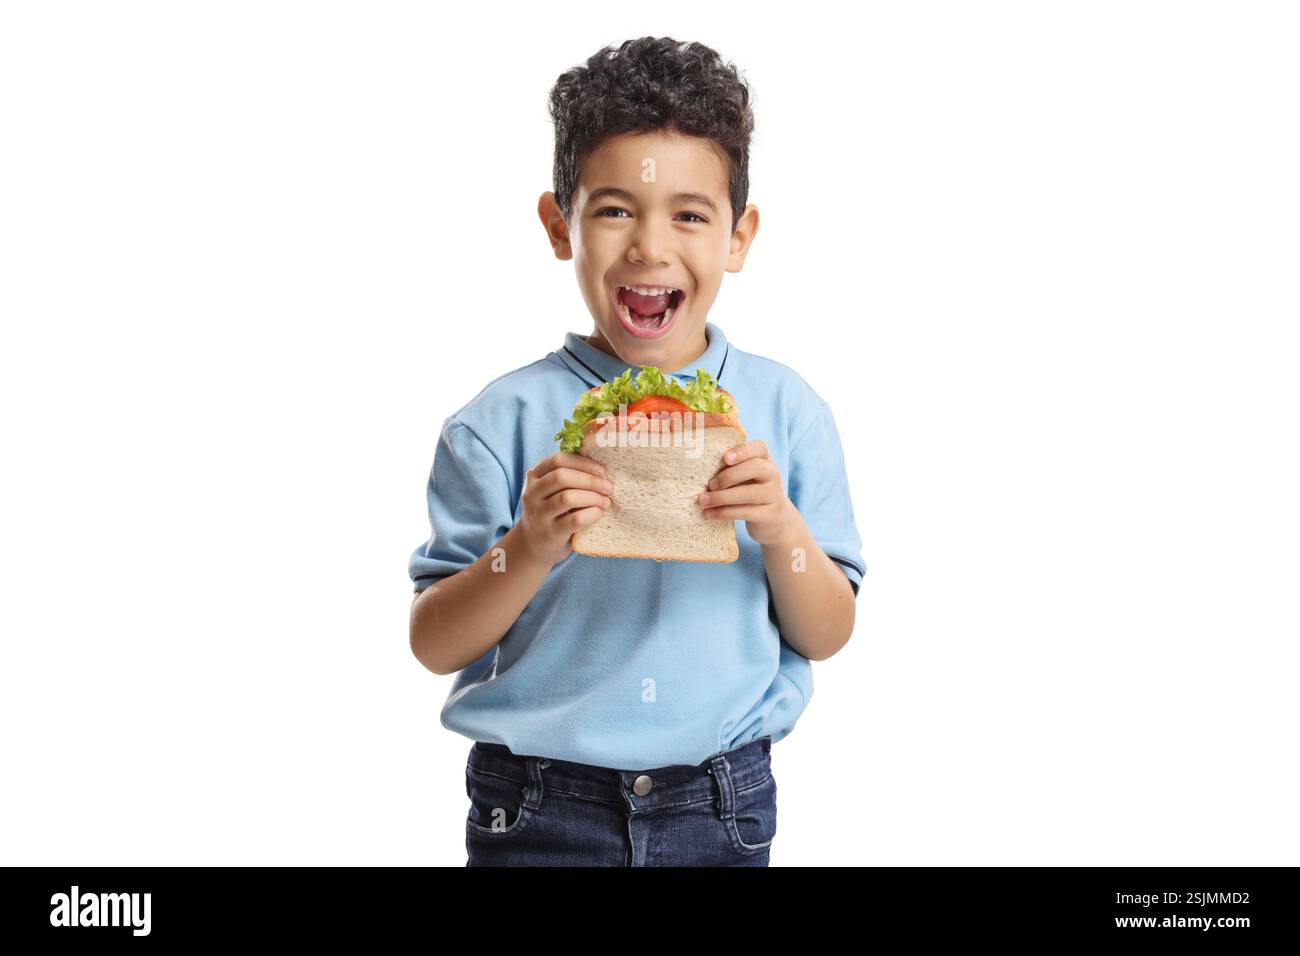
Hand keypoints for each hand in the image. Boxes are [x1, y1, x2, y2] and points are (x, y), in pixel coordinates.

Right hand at [518, 452, 613, 566]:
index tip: (602, 471)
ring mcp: (539, 514)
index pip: (557, 460)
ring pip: (567, 498)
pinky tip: (599, 513)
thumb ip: (568, 477)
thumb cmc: (552, 511)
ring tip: (606, 501)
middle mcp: (532, 493)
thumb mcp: (551, 490)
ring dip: (593, 497)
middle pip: (562, 477)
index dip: (583, 463)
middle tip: (608, 487)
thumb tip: (600, 467)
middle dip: (590, 480)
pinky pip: (574, 519)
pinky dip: (591, 514)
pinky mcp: (550, 532)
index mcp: (533, 476)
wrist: (535, 544)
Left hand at [696, 439, 798, 546]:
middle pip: (756, 467)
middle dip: (729, 475)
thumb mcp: (745, 475)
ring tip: (703, 501)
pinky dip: (725, 513)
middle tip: (710, 484)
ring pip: (750, 493)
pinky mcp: (770, 514)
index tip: (724, 458)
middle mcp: (773, 474)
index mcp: (765, 459)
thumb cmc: (751, 490)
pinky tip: (709, 514)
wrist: (774, 520)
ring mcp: (774, 495)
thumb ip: (730, 468)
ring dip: (722, 497)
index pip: (759, 447)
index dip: (742, 451)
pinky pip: (747, 512)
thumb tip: (698, 467)